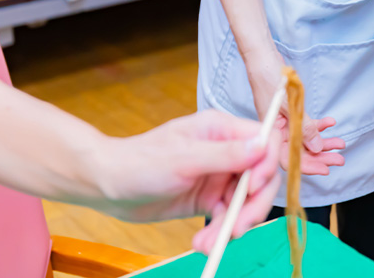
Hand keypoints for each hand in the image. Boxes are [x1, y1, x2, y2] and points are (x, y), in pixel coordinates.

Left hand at [94, 111, 280, 250]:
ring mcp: (218, 175)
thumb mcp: (184, 159)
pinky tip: (202, 243)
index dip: (267, 166)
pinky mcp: (209, 198)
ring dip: (232, 225)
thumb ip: (226, 154)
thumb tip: (263, 145)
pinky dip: (219, 232)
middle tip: (236, 230)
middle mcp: (226, 150)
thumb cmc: (139, 162)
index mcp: (222, 129)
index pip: (265, 142)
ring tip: (209, 244)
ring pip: (246, 201)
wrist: (106, 186)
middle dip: (252, 206)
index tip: (253, 188)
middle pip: (261, 177)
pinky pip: (228, 216)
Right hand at [247, 53, 344, 175]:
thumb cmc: (269, 80)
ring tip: (340, 143)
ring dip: (323, 142)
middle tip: (339, 159)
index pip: (288, 159)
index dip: (307, 166)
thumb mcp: (290, 105)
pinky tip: (330, 123)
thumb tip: (317, 148)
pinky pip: (306, 124)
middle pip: (299, 152)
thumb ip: (303, 128)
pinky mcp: (290, 113)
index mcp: (270, 134)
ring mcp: (284, 123)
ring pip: (305, 139)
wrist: (264, 59)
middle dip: (320, 156)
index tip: (326, 169)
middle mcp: (276, 132)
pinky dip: (318, 125)